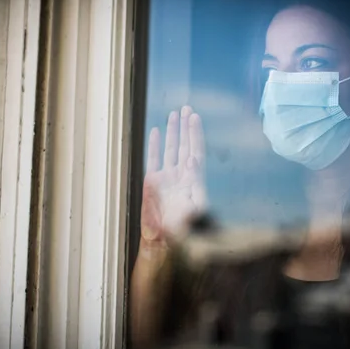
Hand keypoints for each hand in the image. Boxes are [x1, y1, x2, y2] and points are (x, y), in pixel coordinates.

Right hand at [141, 106, 206, 246]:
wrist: (165, 240)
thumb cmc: (183, 228)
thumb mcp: (194, 207)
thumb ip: (195, 181)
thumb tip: (192, 159)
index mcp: (194, 179)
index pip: (196, 151)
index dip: (195, 134)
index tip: (195, 118)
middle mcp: (181, 175)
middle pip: (184, 145)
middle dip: (185, 127)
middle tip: (187, 108)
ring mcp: (167, 177)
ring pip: (170, 149)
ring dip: (172, 132)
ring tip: (174, 114)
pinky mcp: (153, 182)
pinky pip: (154, 158)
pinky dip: (155, 145)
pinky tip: (157, 131)